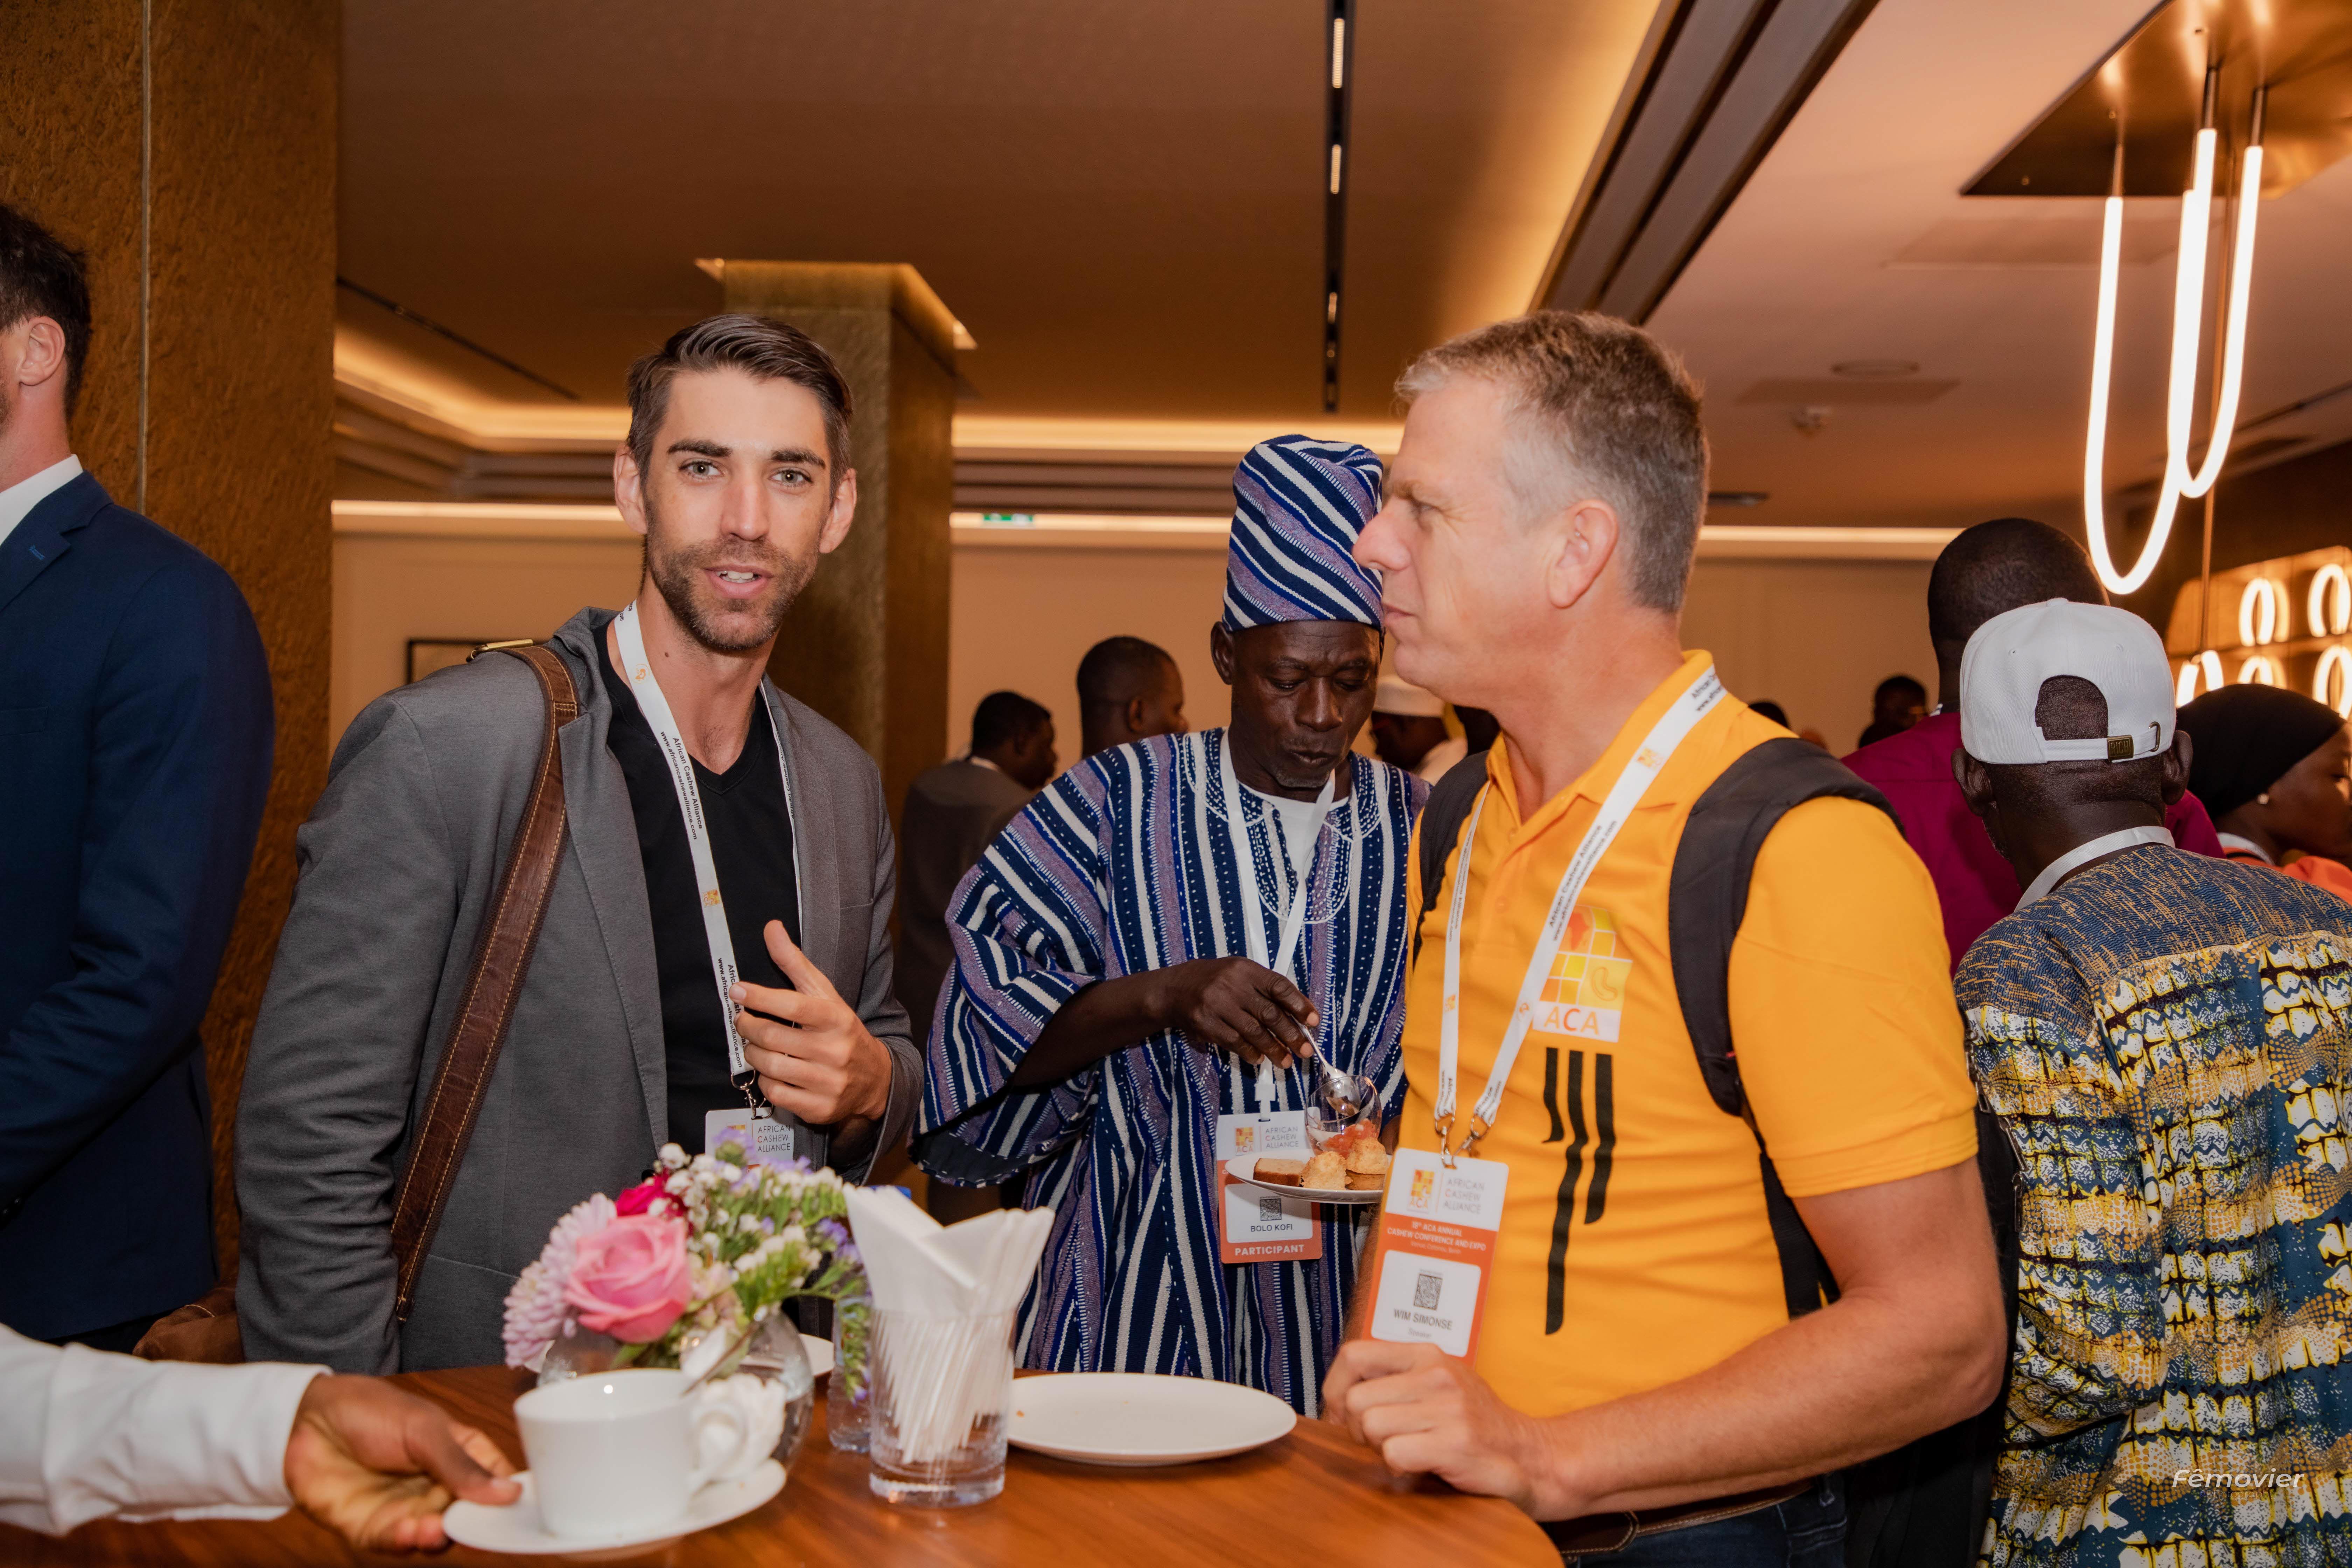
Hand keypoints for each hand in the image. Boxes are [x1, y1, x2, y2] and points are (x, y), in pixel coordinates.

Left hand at [281, 1374, 518, 1551]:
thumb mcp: (424, 1430)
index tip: (522, 1511)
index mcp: (459, 1454)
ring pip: (435, 1536)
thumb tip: (509, 1493)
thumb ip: (461, 1465)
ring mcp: (406, 1509)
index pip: (495, 1480)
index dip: (511, 1498)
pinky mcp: (372, 1529)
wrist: (305, 1422)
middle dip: (473, 1525)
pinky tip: (408, 1531)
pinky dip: (404, 1542)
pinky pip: (395, 1543)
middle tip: (474, 1526)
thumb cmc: (370, 1411)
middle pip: (469, 1516)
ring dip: (437, 1537)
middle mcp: (437, 1487)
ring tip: (433, 1529)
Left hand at [733, 920, 893, 1124]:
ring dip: (753, 1054)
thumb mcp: (824, 995)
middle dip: (748, 1027)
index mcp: (836, 1018)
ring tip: (756, 1045)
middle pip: (772, 1037)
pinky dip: (765, 1081)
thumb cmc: (840, 1030)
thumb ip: (795, 963)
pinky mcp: (819, 1108)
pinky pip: (775, 1094)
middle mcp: (834, 1050)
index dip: (760, 996)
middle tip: (742, 1020)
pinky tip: (771, 1071)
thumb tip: (770, 927)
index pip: (793, 1005)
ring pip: (769, 1067)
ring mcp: (827, 1082)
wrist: (875, 1079)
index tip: (737, 990)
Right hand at [1152, 956, 1318, 1067]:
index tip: (1314, 1021)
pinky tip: (1260, 1058)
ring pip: (1253, 1032)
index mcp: (1245, 969)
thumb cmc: (1217, 981)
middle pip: (1269, 1013)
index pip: (1278, 986)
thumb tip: (1298, 1015)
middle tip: (1304, 1050)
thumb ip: (1266, 990)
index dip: (1299, 1004)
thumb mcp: (1241, 974)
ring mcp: (1217, 1005)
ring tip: (1286, 1060)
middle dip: (1290, 1034)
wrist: (1176, 989)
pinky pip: (1234, 1042)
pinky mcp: (1207, 1024)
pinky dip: (1250, 1052)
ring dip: (1273, 1049)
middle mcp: (1232, 985)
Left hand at [1321, 1340, 1557, 1514]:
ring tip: (1405, 1451)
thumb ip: (1394, 1383)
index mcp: (1427, 1355)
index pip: (1353, 1355)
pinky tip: (1419, 1467)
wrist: (1531, 1457)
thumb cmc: (1476, 1426)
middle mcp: (1437, 1374)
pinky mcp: (1456, 1442)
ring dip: (1378, 1449)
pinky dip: (1398, 1468)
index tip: (1344, 1415)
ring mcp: (1448, 1407)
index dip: (1335, 1389)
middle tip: (1381, 1442)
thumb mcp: (1437, 1387)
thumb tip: (1336, 1402)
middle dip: (1356, 1429)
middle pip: (1354, 1399)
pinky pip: (1394, 1453)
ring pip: (1369, 1425)